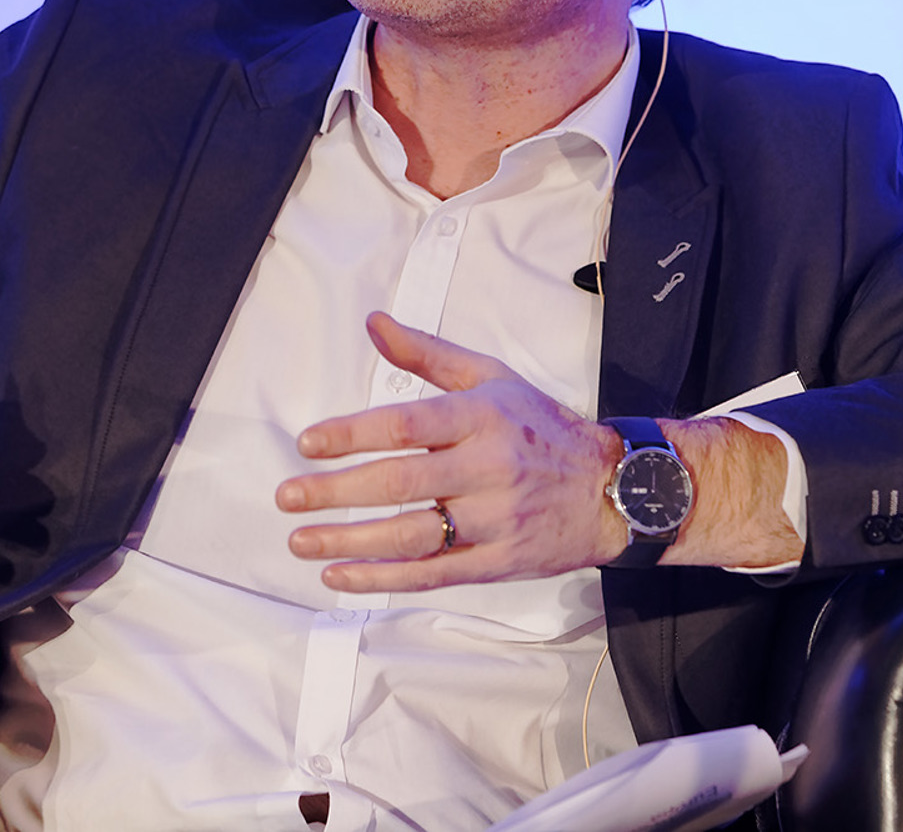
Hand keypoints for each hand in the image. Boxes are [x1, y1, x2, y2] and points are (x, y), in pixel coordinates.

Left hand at [276, 312, 623, 591]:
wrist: (616, 488)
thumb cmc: (542, 428)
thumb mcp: (491, 378)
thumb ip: (428, 354)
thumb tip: (374, 323)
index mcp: (482, 417)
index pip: (406, 425)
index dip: (351, 434)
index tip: (308, 444)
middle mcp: (488, 469)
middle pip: (400, 482)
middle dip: (336, 492)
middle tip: (287, 496)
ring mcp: (494, 520)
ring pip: (411, 535)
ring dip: (348, 542)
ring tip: (299, 541)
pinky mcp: (498, 563)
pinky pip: (432, 575)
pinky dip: (382, 580)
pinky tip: (340, 575)